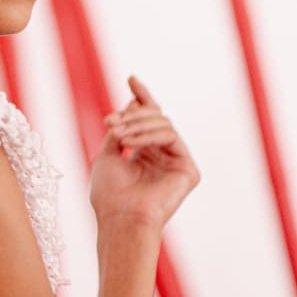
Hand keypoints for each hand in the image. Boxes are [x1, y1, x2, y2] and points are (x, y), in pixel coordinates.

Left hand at [89, 75, 199, 233]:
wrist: (120, 218)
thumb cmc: (109, 194)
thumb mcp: (107, 153)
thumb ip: (121, 128)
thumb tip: (133, 103)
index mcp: (144, 155)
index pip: (147, 120)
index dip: (141, 97)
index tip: (131, 78)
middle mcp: (162, 157)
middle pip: (155, 117)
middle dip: (131, 114)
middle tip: (110, 121)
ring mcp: (176, 163)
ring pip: (163, 124)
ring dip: (137, 124)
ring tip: (117, 135)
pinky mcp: (188, 170)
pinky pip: (170, 136)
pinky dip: (149, 135)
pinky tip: (131, 143)